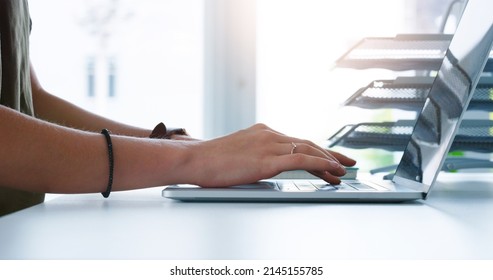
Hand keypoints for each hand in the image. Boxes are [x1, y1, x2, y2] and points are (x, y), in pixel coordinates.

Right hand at [184, 123, 355, 186]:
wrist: (195, 159)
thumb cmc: (210, 160)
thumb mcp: (236, 153)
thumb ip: (253, 155)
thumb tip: (261, 165)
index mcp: (262, 132)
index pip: (296, 141)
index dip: (316, 150)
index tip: (329, 157)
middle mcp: (269, 134)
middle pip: (307, 143)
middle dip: (330, 153)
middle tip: (346, 162)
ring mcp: (269, 145)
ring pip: (308, 150)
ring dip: (330, 160)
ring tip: (344, 170)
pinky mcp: (268, 159)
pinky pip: (302, 159)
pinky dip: (321, 163)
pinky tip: (332, 169)